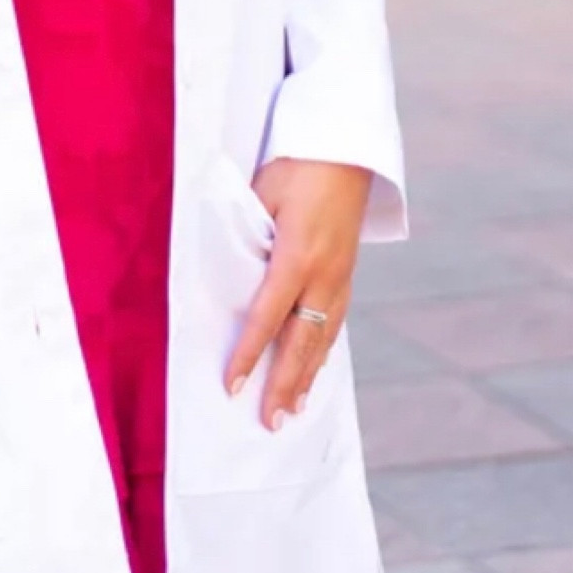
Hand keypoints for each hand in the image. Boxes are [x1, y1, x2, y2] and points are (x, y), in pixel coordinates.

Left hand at [223, 157, 371, 431]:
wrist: (350, 149)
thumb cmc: (299, 165)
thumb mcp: (262, 191)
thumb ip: (244, 230)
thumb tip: (222, 265)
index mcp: (298, 255)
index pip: (267, 316)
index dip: (249, 354)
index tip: (234, 387)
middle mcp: (324, 275)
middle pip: (301, 341)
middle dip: (283, 384)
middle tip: (270, 423)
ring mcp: (341, 277)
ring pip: (322, 339)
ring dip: (306, 377)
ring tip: (292, 412)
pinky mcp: (348, 274)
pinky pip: (334, 323)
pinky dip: (322, 353)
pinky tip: (315, 371)